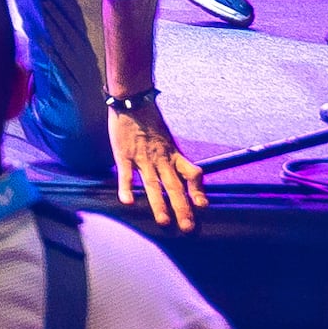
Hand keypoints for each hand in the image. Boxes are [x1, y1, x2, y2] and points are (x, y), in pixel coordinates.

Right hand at [109, 104, 204, 233]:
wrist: (133, 101)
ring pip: (152, 185)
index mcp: (173, 154)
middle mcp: (161, 159)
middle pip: (174, 186)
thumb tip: (186, 174)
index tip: (203, 205)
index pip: (191, 173)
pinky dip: (126, 188)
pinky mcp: (124, 155)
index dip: (197, 190)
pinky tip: (128, 202)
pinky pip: (125, 174)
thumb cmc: (150, 121)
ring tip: (164, 221)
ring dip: (158, 204)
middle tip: (188, 227)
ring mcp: (142, 158)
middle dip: (182, 208)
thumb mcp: (168, 139)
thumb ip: (174, 157)